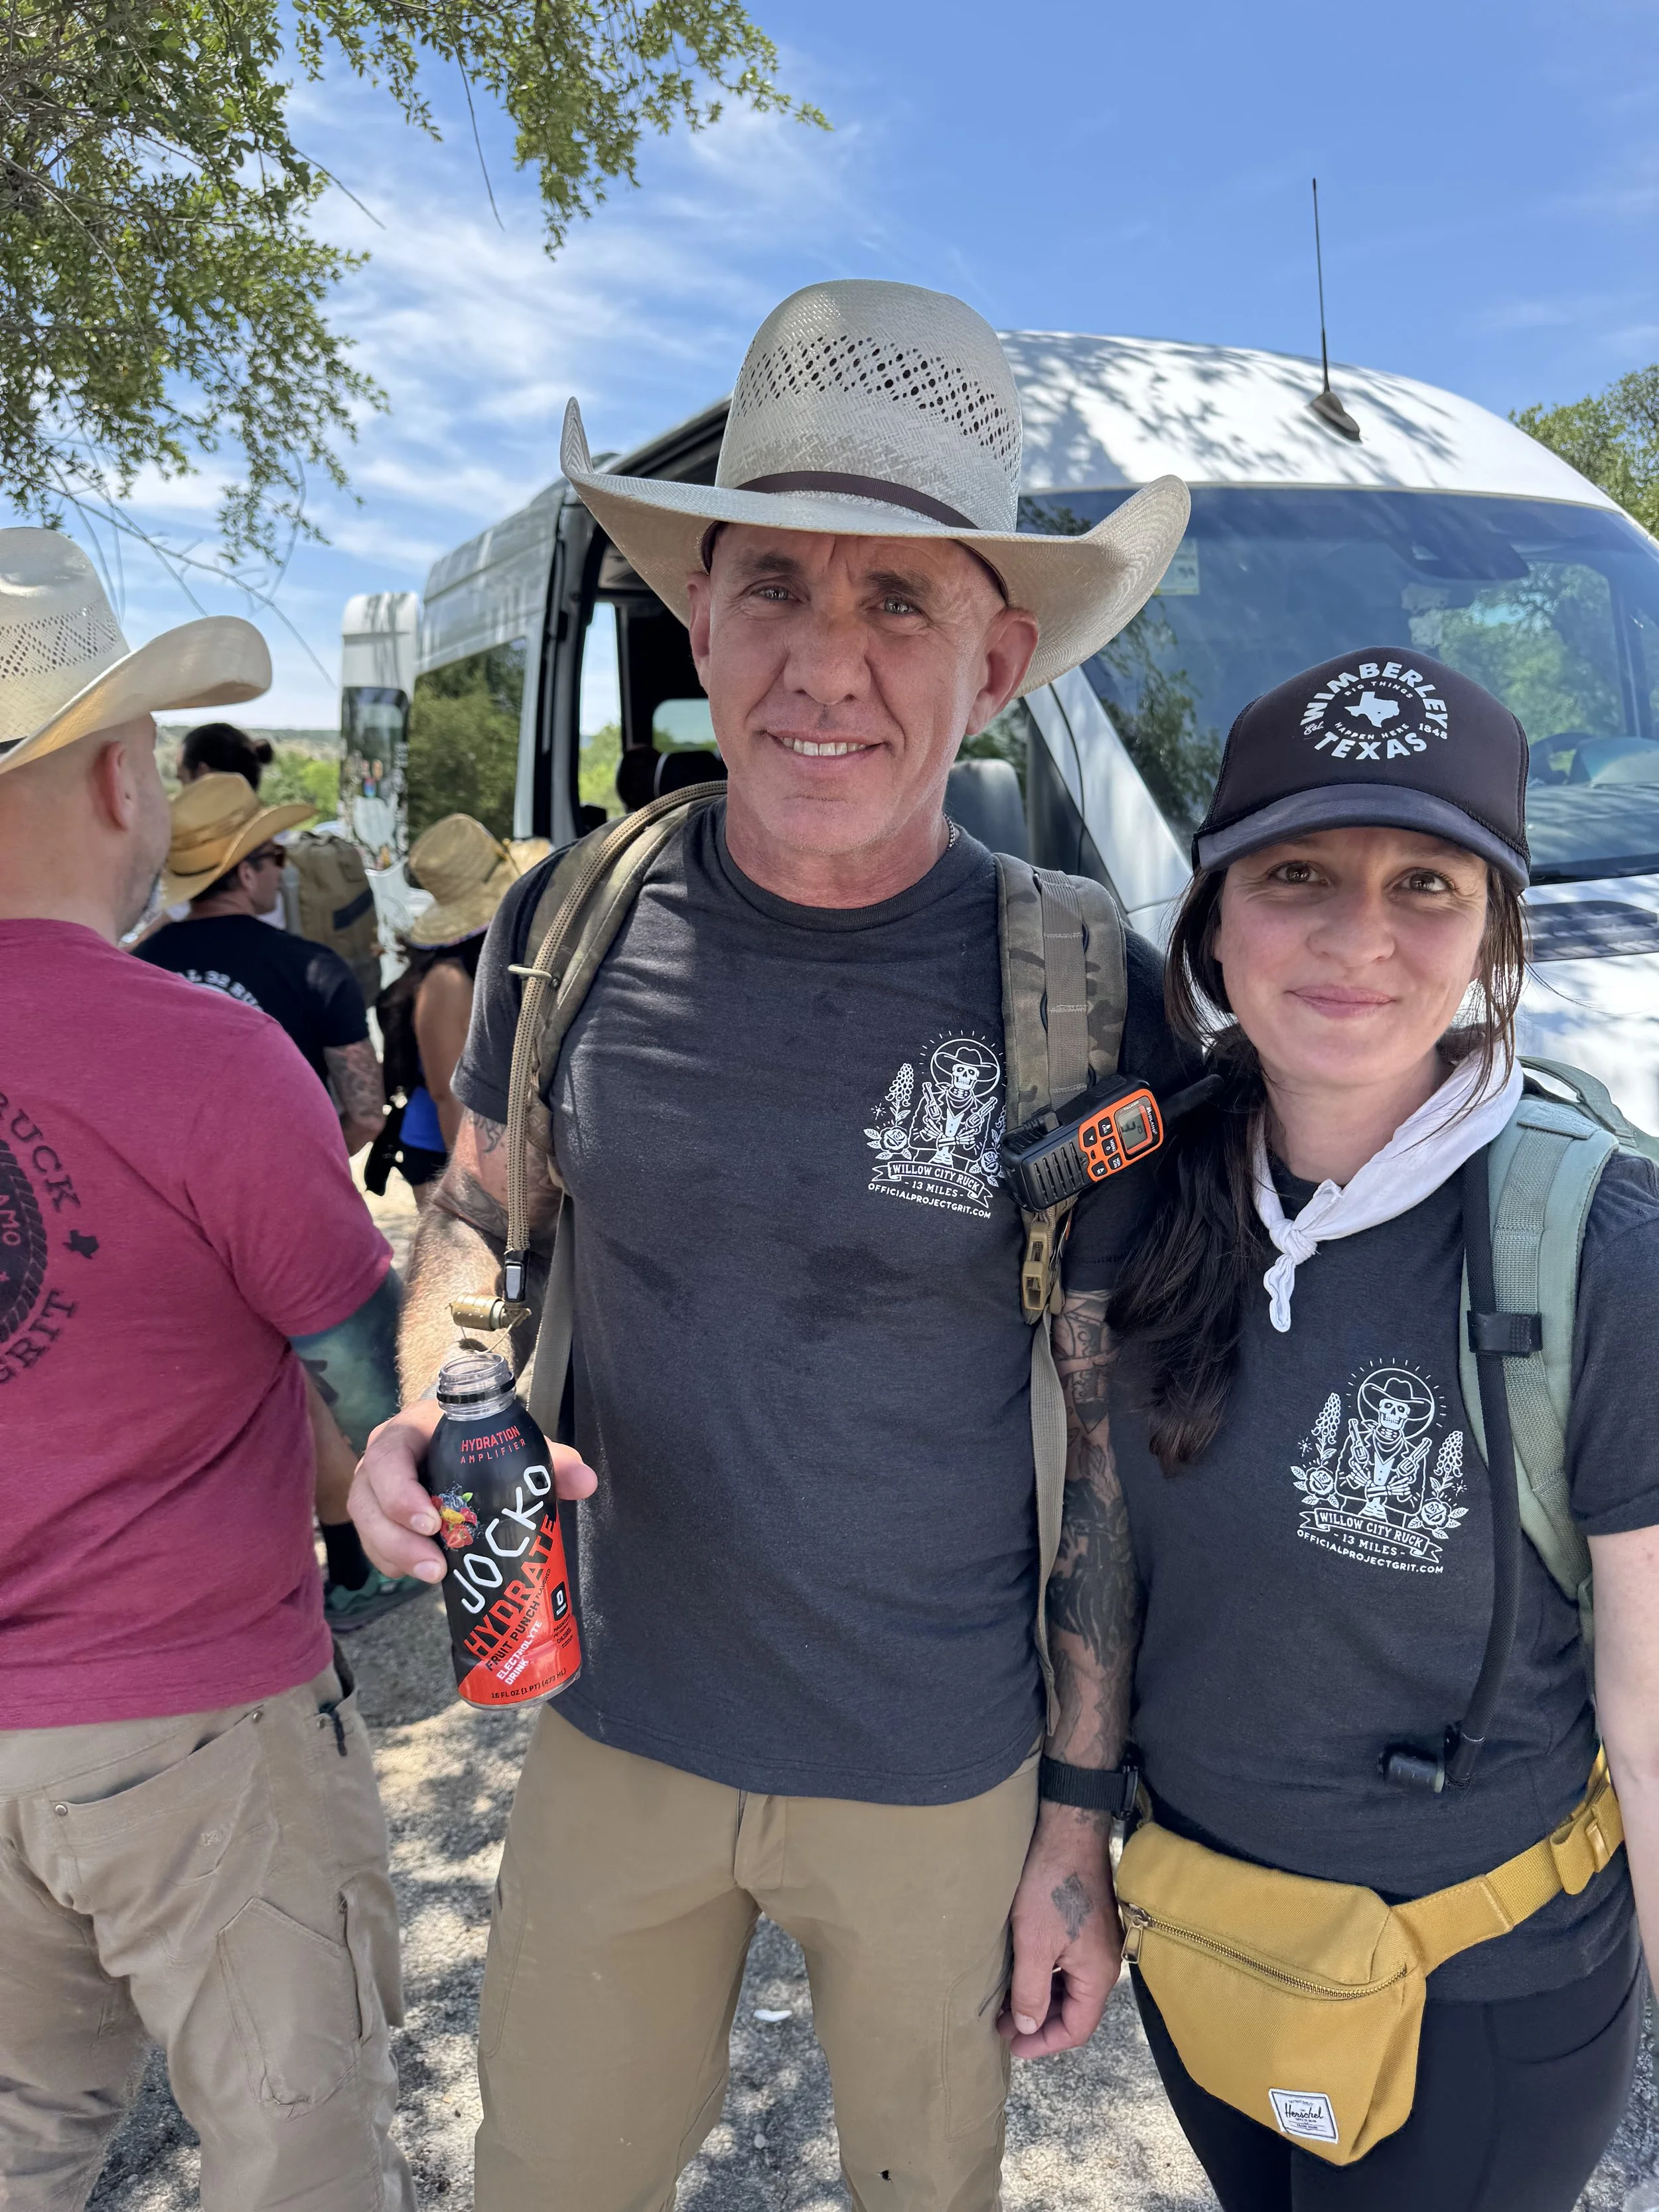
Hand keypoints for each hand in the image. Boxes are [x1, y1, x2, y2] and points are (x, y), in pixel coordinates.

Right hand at [348, 1398, 597, 1581]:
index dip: (399, 1491)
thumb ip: (549, 1461)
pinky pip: (374, 1546)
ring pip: (367, 1527)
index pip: (388, 1454)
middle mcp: (383, 1459)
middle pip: (368, 1499)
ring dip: (396, 1556)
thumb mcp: (512, 1445)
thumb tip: (585, 1482)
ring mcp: (375, 1491)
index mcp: (412, 1431)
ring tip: (434, 1576)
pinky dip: (394, 1563)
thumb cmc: (486, 1442)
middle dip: (397, 1538)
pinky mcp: (378, 1519)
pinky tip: (422, 1574)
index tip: (433, 1521)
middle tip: (436, 1565)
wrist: (467, 1446)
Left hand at [998, 1802, 1122, 2058]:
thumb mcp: (1033, 1943)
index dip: (1044, 2044)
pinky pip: (1068, 1967)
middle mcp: (1104, 1965)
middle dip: (1039, 2024)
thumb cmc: (1051, 1886)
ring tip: (1004, 2006)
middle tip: (1001, 2028)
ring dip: (1040, 2001)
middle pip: (1075, 2011)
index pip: (1077, 2029)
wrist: (1067, 1832)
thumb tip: (1026, 2028)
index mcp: (1098, 1975)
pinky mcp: (1085, 1928)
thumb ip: (1030, 1990)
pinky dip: (1046, 1978)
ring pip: (1069, 1989)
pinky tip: (1021, 1976)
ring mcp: (1097, 1946)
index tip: (1012, 2047)